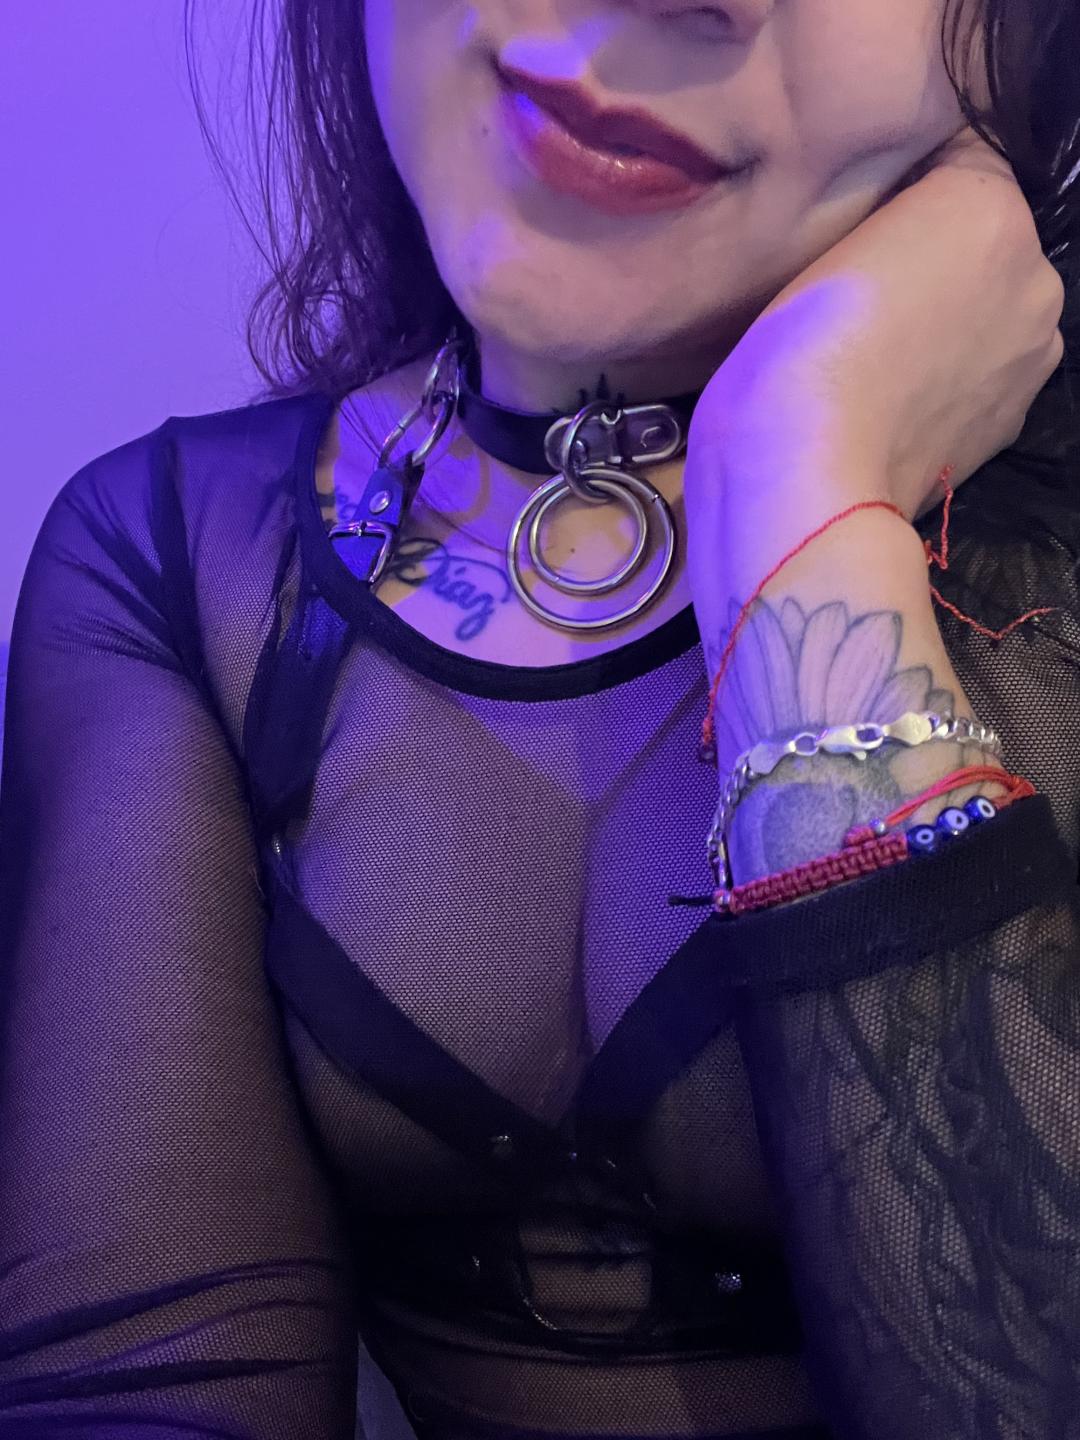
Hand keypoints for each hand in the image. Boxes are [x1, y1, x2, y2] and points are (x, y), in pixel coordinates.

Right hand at [684, 125, 1066, 530]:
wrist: (808, 476)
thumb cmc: (802, 344)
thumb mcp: (820, 235)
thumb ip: (887, 212)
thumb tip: (904, 228)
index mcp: (989, 204)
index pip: (957, 159)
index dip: (905, 191)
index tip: (859, 229)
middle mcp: (1038, 272)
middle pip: (988, 243)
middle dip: (941, 262)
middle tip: (867, 299)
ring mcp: (1033, 357)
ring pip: (992, 315)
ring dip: (952, 325)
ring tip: (880, 359)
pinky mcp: (1011, 426)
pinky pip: (982, 380)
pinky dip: (951, 386)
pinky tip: (899, 405)